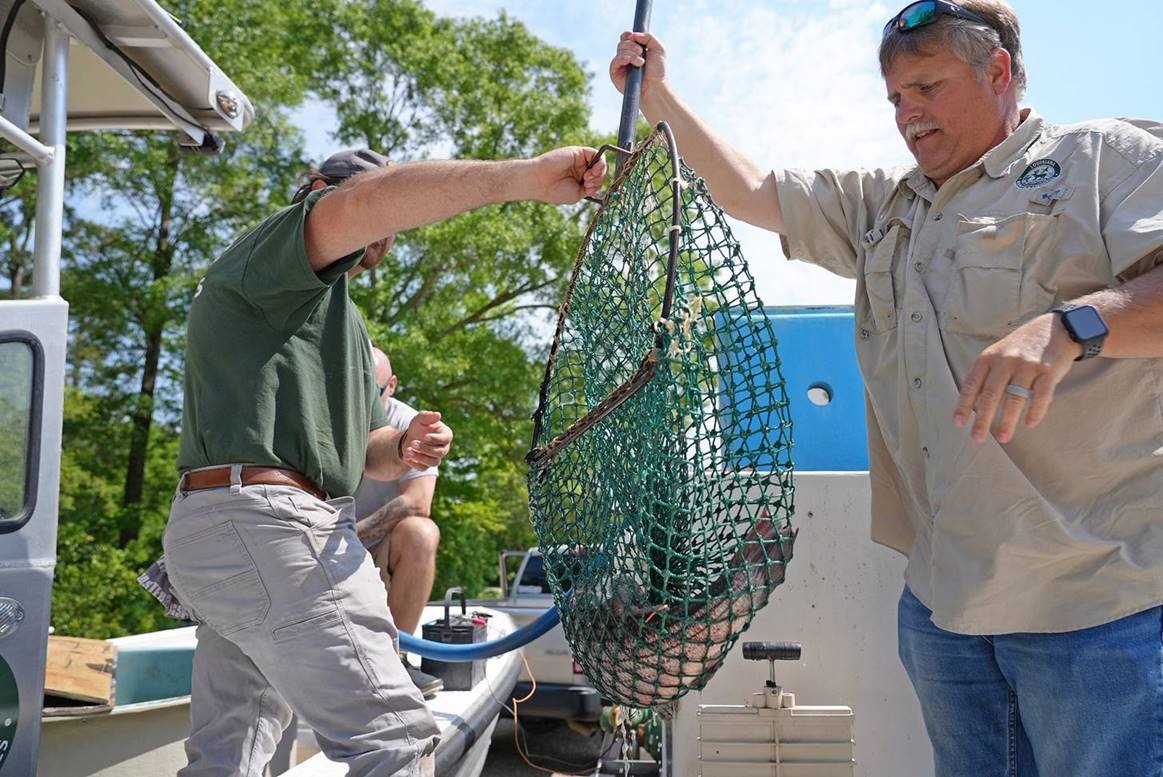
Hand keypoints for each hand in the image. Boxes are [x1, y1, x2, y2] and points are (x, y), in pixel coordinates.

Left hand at [401, 410, 452, 468]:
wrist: (410, 437)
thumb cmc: (419, 426)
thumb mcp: (421, 419)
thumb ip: (428, 416)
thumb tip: (438, 415)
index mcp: (445, 435)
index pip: (446, 439)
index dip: (436, 439)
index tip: (425, 437)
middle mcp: (444, 448)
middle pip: (439, 452)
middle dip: (425, 449)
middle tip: (413, 443)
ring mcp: (436, 458)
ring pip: (433, 462)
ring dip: (420, 457)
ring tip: (408, 451)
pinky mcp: (427, 465)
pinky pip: (423, 468)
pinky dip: (413, 463)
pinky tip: (406, 457)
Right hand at [529, 146, 606, 203]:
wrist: (540, 181)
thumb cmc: (555, 191)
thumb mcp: (577, 194)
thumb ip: (590, 189)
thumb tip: (599, 186)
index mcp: (580, 181)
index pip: (597, 181)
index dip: (598, 185)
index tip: (590, 192)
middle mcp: (580, 169)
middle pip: (600, 172)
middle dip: (599, 180)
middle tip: (588, 185)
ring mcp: (579, 160)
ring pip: (600, 163)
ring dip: (599, 172)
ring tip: (588, 178)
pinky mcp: (578, 152)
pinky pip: (596, 154)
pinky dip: (599, 163)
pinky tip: (591, 171)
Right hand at [610, 31, 666, 98]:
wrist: (655, 86)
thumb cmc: (658, 70)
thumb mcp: (659, 49)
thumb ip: (649, 37)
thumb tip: (633, 34)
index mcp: (635, 49)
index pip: (626, 37)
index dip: (628, 35)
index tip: (633, 36)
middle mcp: (626, 55)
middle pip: (622, 42)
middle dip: (632, 45)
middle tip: (641, 52)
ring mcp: (620, 64)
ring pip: (620, 50)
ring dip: (631, 54)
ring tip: (640, 62)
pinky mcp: (615, 73)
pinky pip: (615, 61)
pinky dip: (621, 58)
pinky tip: (628, 61)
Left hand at [952, 313, 1082, 443]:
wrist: (1056, 328)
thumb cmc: (1021, 347)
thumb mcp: (997, 355)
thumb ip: (985, 376)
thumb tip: (971, 405)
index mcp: (989, 358)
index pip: (972, 385)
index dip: (964, 405)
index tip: (958, 424)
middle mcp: (1006, 361)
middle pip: (991, 394)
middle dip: (983, 419)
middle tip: (977, 438)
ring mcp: (1027, 365)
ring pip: (1015, 397)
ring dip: (1008, 421)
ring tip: (1003, 438)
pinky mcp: (1048, 370)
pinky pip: (1041, 394)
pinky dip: (1036, 411)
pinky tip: (1030, 423)